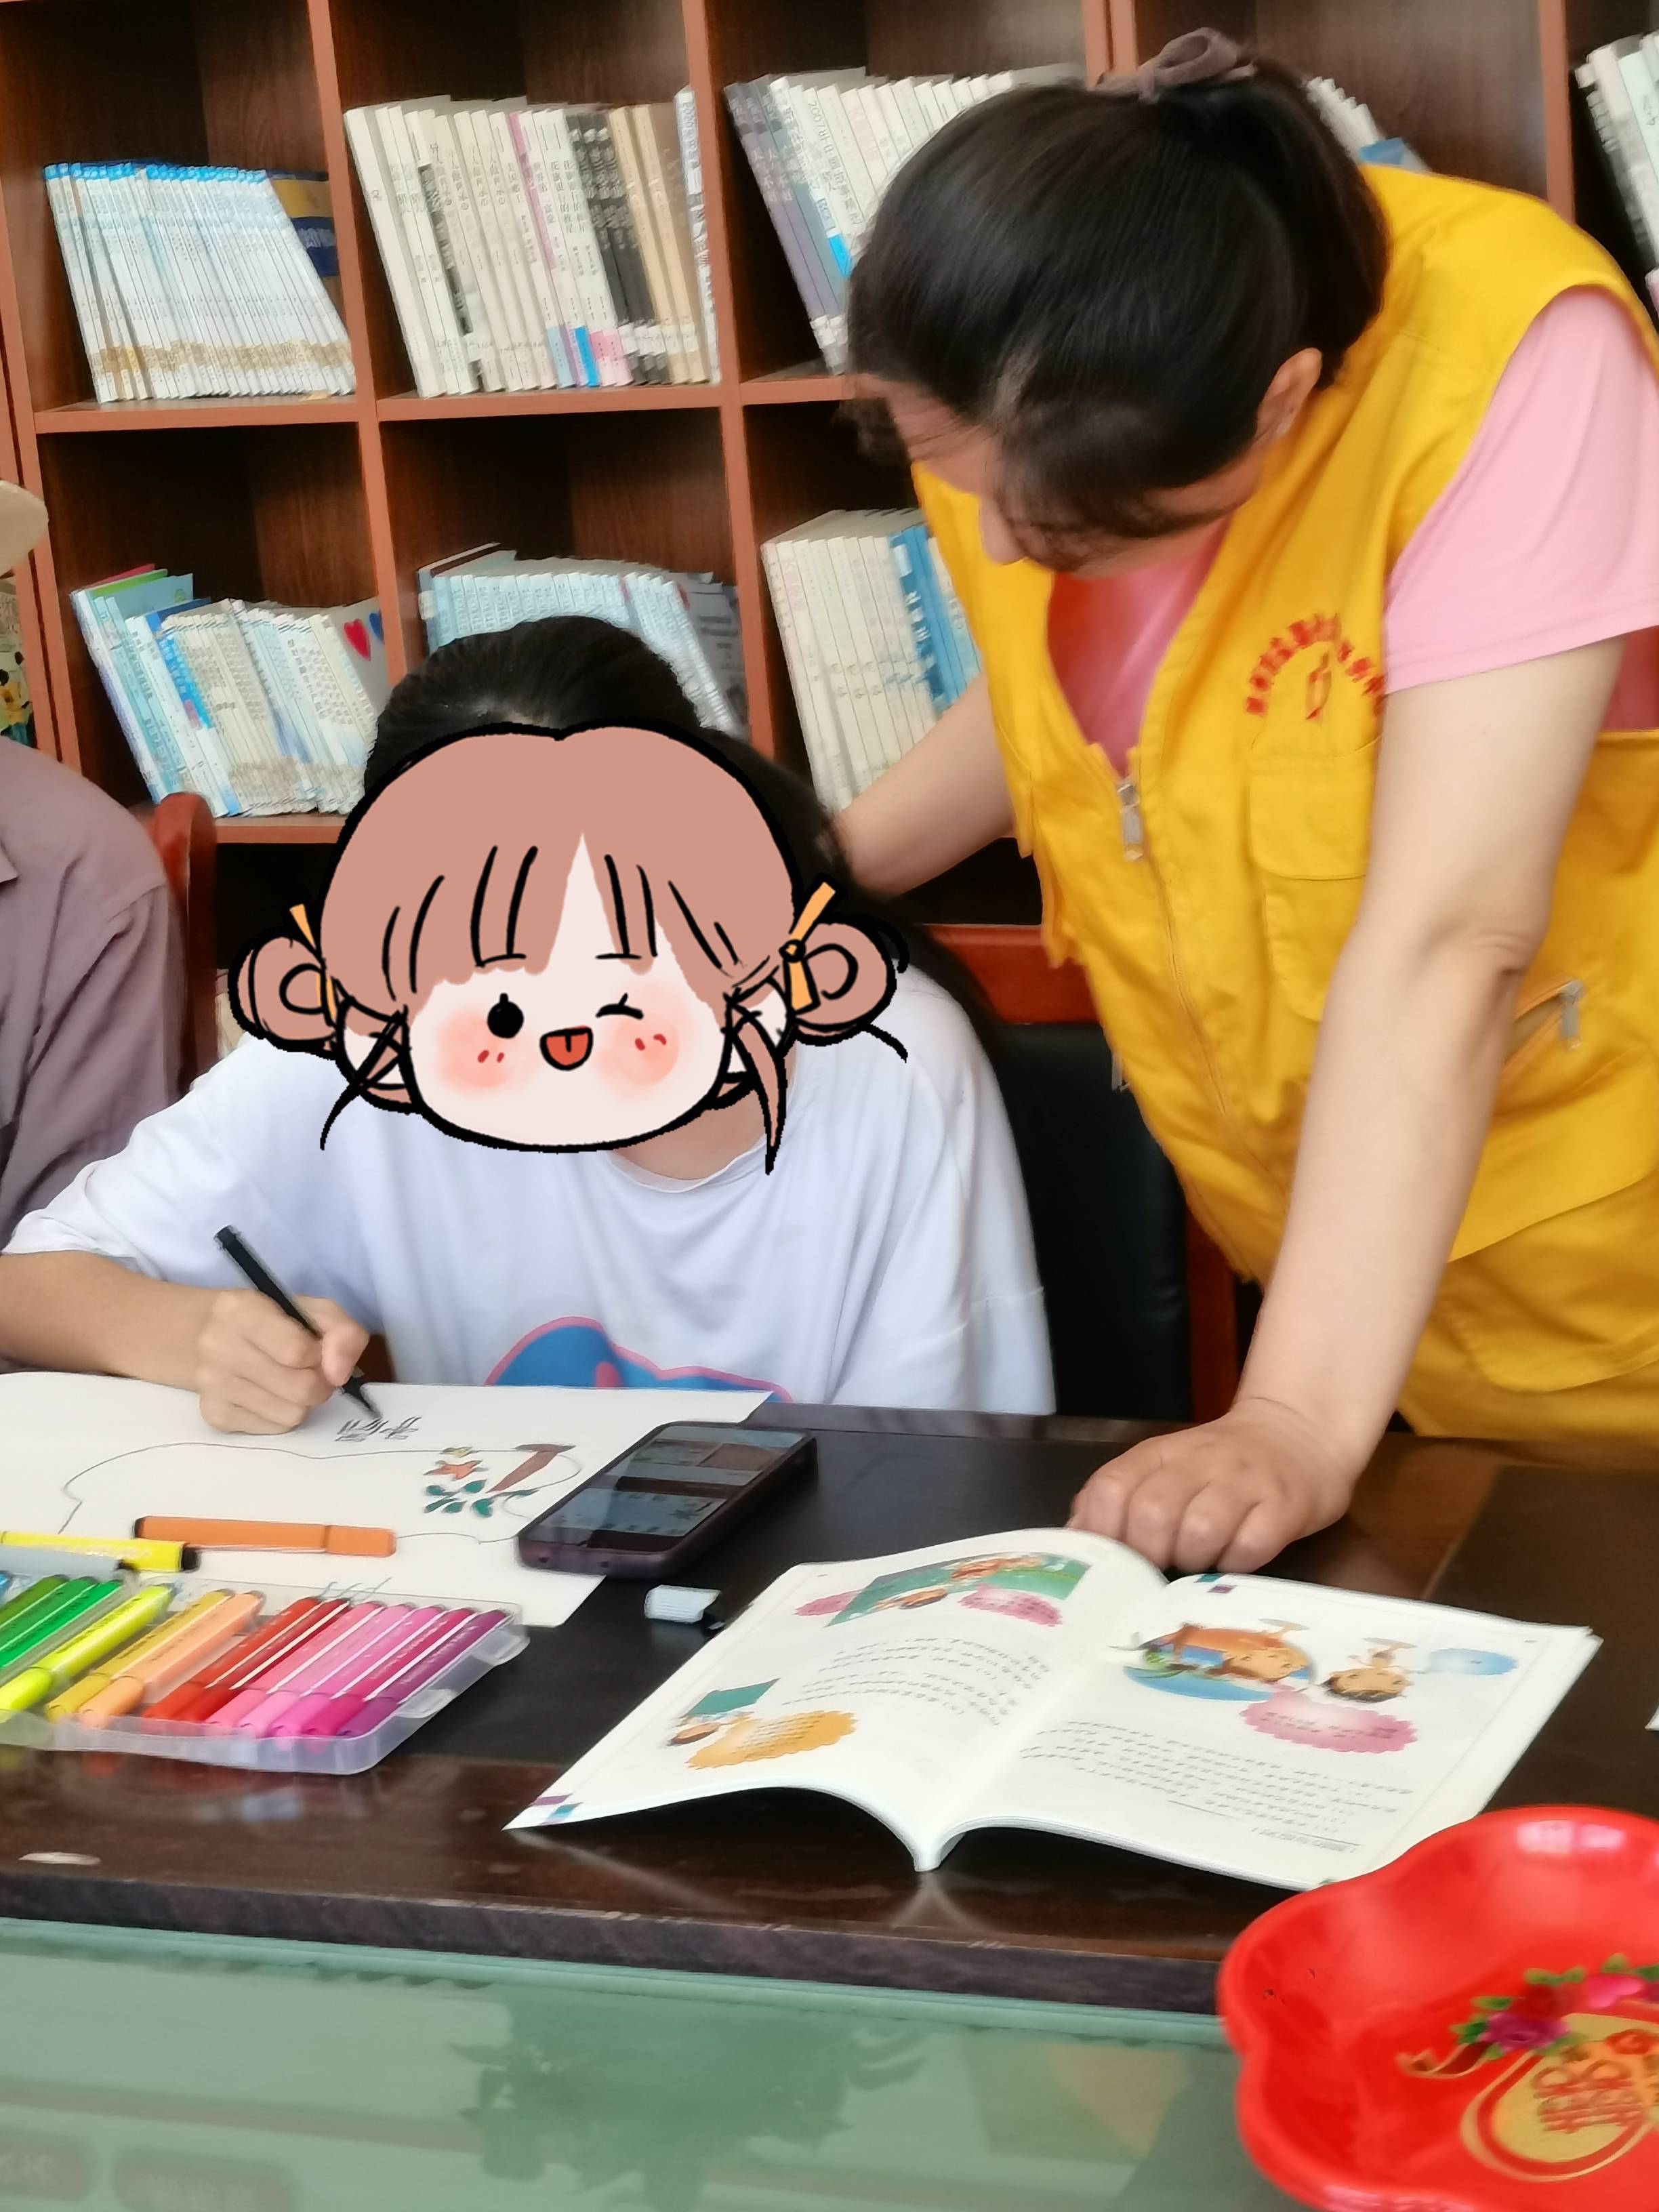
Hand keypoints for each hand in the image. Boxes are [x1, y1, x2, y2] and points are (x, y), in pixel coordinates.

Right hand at [195, 1291, 368, 1434]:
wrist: (203, 1333)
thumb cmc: (268, 1319)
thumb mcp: (311, 1309)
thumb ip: (342, 1331)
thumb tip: (340, 1375)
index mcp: (242, 1311)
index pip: (298, 1351)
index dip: (321, 1355)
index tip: (316, 1350)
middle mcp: (218, 1347)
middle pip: (301, 1388)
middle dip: (319, 1383)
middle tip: (311, 1372)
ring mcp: (212, 1384)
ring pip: (291, 1414)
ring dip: (302, 1401)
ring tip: (290, 1381)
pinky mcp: (214, 1413)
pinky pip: (273, 1428)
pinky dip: (281, 1414)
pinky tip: (269, 1394)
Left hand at [1067, 1399, 1358, 1571]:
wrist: (1297, 1433)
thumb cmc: (1218, 1466)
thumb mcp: (1163, 1468)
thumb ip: (1118, 1498)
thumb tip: (1073, 1541)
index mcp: (1158, 1454)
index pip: (1111, 1488)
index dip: (1104, 1532)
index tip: (1113, 1562)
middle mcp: (1199, 1461)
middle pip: (1152, 1513)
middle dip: (1149, 1553)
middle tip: (1161, 1566)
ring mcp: (1243, 1481)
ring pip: (1200, 1530)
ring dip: (1193, 1560)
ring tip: (1200, 1562)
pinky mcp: (1285, 1503)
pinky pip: (1251, 1545)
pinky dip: (1236, 1563)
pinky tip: (1235, 1560)